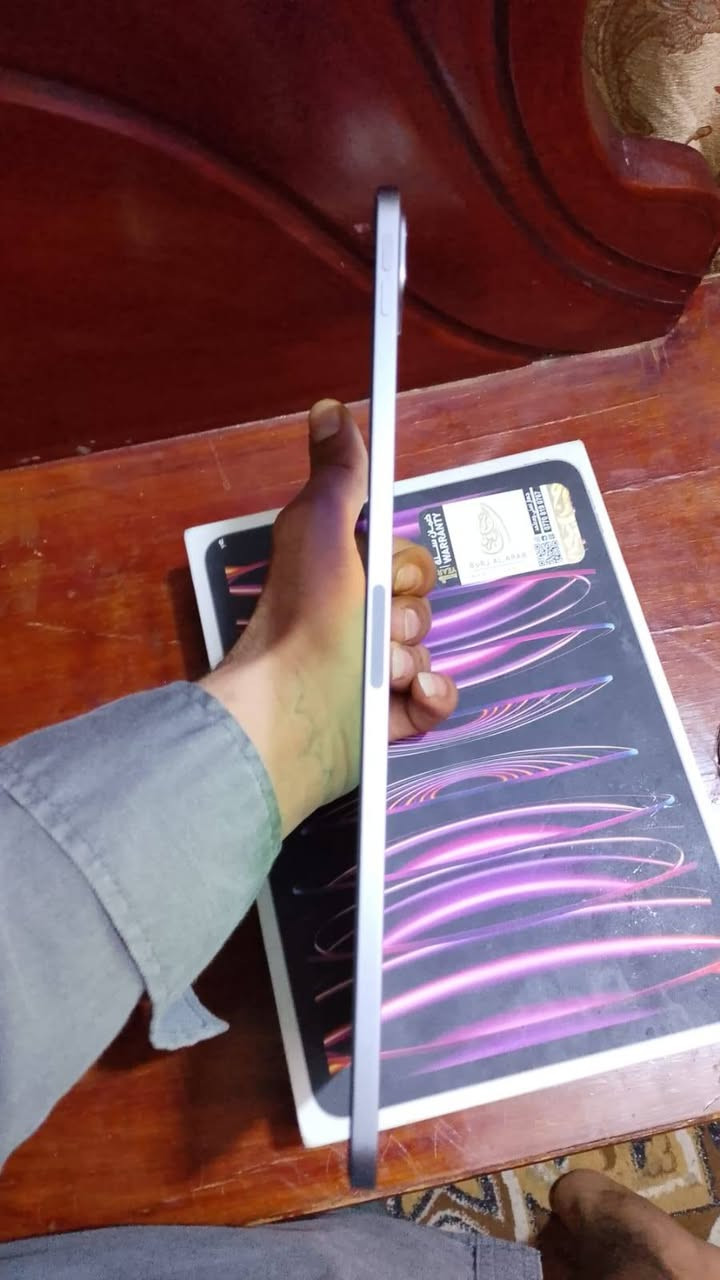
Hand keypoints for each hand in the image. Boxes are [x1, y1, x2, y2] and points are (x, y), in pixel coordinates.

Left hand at [202, 399, 457, 834]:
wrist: (290, 713)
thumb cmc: (303, 620)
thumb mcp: (321, 529)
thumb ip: (338, 474)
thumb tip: (330, 410)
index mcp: (341, 579)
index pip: (406, 561)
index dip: (405, 568)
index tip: (387, 577)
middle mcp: (354, 624)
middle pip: (422, 606)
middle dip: (406, 617)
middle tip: (375, 627)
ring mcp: (371, 673)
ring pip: (428, 652)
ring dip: (408, 660)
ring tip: (374, 671)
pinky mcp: (386, 717)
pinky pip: (436, 700)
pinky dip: (430, 698)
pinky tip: (408, 696)